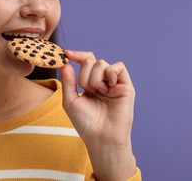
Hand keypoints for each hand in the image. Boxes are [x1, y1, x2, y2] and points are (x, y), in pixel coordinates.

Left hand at [60, 50, 136, 179]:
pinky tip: (108, 86)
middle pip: (90, 60)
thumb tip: (65, 62)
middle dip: (84, 73)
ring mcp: (113, 82)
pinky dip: (110, 73)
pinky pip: (119, 67)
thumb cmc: (85, 122)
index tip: (66, 54)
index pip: (84, 62)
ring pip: (101, 63)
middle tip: (87, 89)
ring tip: (98, 92)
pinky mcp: (125, 86)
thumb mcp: (70, 100)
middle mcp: (101, 81)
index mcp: (88, 83)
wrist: (102, 137)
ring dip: (94, 77)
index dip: (76, 55)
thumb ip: (68, 80)